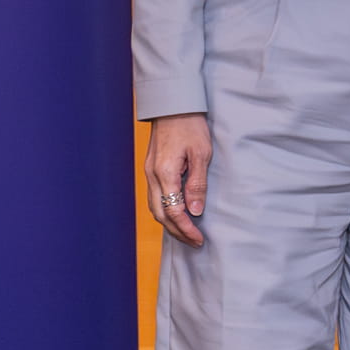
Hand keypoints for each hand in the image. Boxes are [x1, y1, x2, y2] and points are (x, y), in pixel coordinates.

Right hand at [146, 113, 212, 246]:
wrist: (173, 106)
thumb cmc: (191, 127)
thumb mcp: (201, 154)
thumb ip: (197, 184)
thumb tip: (195, 212)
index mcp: (165, 173)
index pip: (173, 211)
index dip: (186, 228)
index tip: (199, 239)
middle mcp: (152, 176)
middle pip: (160, 214)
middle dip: (177, 231)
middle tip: (194, 242)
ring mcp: (149, 173)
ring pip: (155, 208)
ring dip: (170, 223)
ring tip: (187, 233)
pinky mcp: (151, 169)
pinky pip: (155, 197)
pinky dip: (165, 211)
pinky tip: (177, 214)